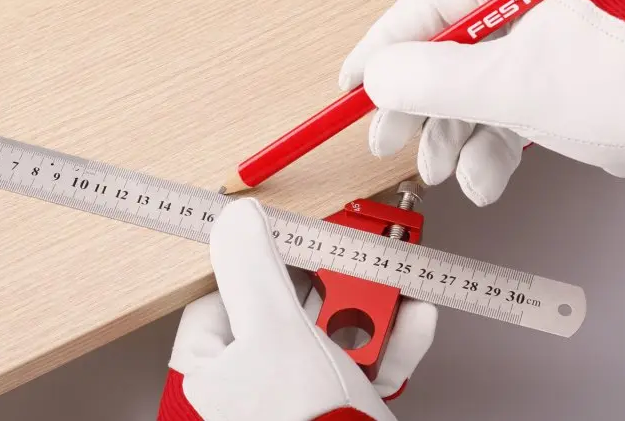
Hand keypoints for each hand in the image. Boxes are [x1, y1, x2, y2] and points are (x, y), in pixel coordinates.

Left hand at [157, 198, 436, 420]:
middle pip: (289, 306)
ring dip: (374, 308)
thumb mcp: (276, 332)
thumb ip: (254, 269)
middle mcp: (246, 382)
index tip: (299, 234)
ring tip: (398, 290)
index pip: (225, 291)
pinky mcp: (337, 403)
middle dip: (338, 282)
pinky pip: (361, 360)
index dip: (264, 257)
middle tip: (359, 257)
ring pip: (332, 330)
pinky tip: (414, 321)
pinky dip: (391, 342)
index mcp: (211, 368)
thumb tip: (234, 220)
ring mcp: (294, 394)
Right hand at [340, 0, 624, 205]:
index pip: (431, 3)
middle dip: (417, 106)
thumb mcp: (513, 83)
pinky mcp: (545, 87)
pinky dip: (487, 151)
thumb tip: (379, 76)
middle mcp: (525, 7)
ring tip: (439, 168)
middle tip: (387, 138)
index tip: (353, 81)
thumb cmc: (622, 87)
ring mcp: (535, 49)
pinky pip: (499, 116)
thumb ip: (436, 80)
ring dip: (450, 137)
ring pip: (467, 93)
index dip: (385, 44)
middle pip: (443, 53)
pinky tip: (483, 178)